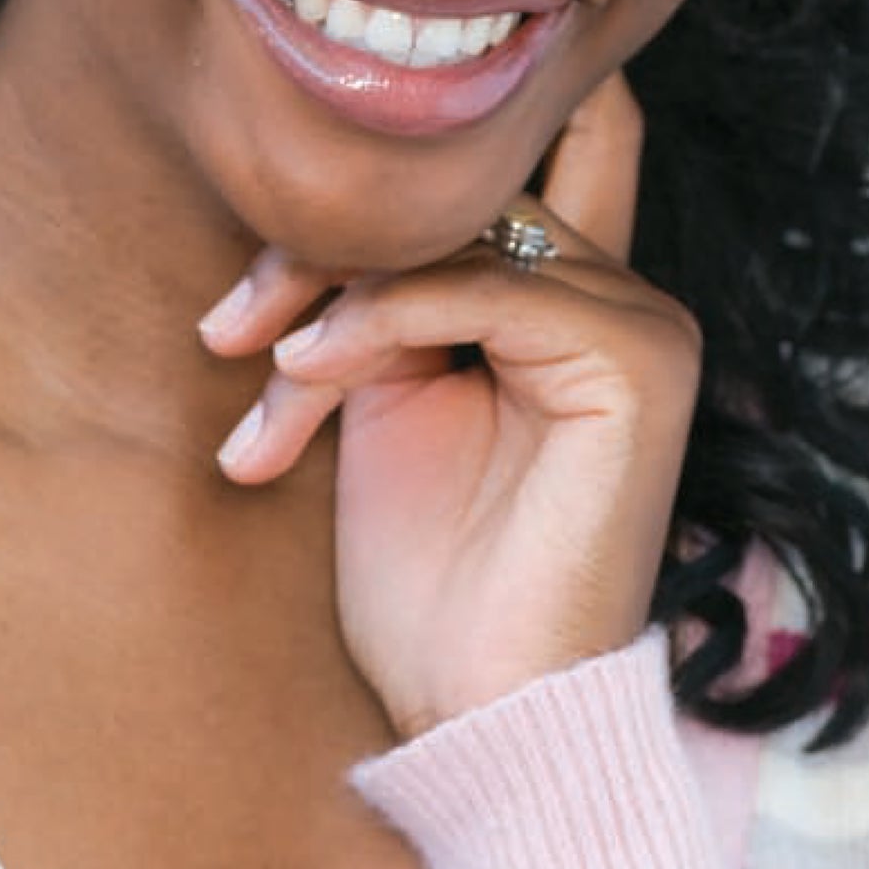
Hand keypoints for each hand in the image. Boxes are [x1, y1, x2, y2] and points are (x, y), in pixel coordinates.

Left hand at [198, 73, 701, 738]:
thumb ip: (379, 284)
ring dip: (331, 296)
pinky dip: (375, 318)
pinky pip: (482, 286)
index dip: (370, 174)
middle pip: (454, 184)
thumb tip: (310, 190)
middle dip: (323, 238)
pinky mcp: (636, 359)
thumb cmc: (424, 574)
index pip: (488, 156)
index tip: (255, 256)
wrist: (471, 712)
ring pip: (452, 230)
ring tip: (263, 380)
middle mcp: (615, 287)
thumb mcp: (380, 388)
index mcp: (565, 293)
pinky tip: (306, 372)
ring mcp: (637, 317)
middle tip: (231, 324)